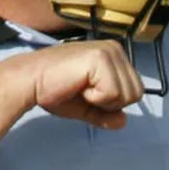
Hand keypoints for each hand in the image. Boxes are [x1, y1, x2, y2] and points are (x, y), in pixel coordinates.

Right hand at [27, 40, 144, 128]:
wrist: (32, 82)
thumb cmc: (56, 90)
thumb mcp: (88, 106)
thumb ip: (107, 114)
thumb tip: (124, 121)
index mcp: (114, 55)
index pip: (135, 90)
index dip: (113, 103)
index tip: (89, 93)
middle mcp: (115, 48)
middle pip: (136, 93)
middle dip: (111, 103)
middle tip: (85, 92)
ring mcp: (109, 51)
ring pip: (128, 94)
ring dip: (103, 100)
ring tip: (82, 88)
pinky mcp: (101, 58)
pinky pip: (113, 93)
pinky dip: (96, 98)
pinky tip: (79, 86)